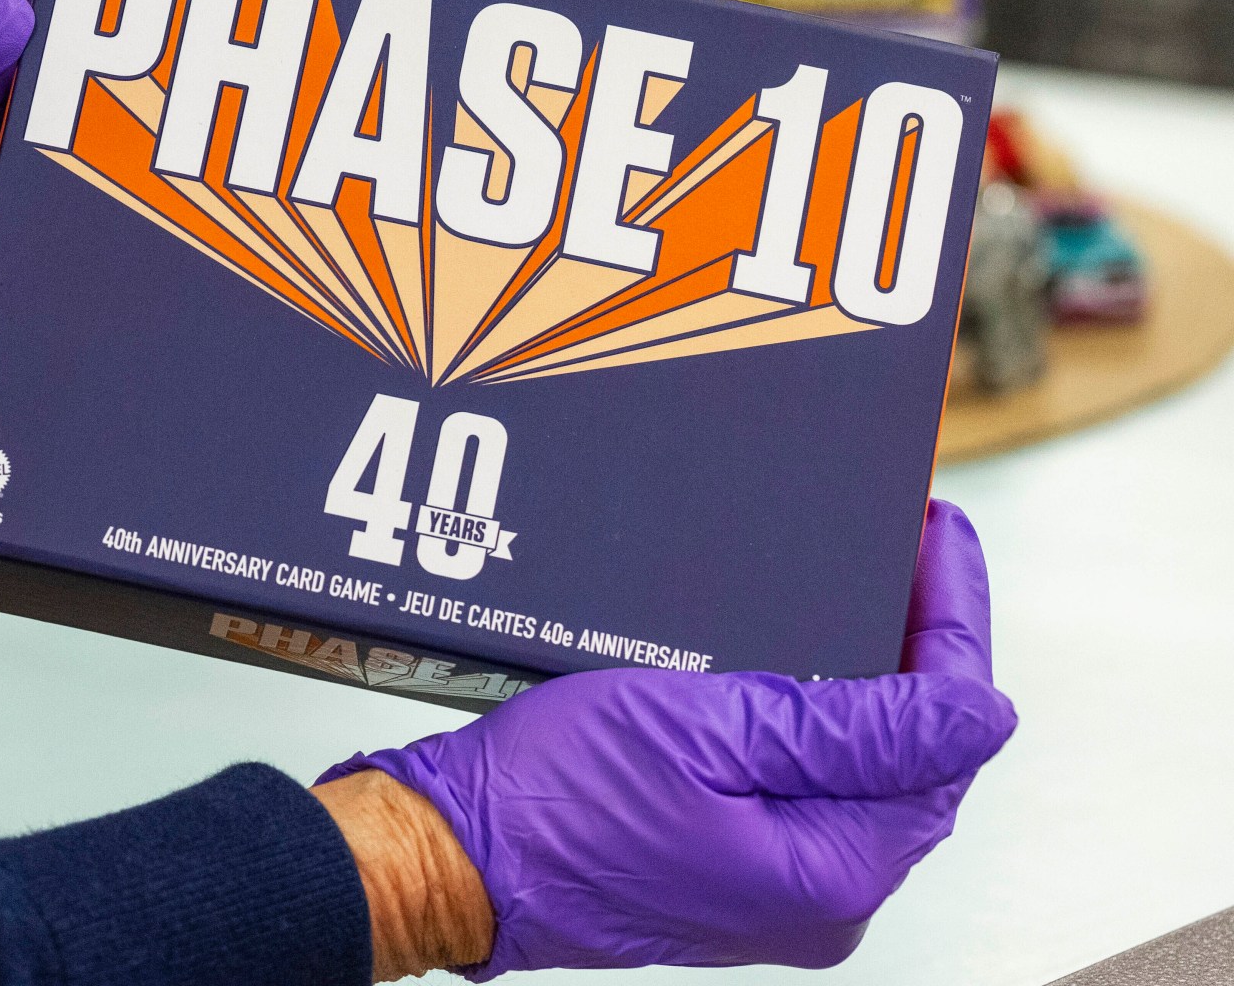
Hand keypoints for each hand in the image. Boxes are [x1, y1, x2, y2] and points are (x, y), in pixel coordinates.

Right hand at [319, 498, 1015, 978]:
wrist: (453, 855)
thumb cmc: (551, 797)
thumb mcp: (706, 727)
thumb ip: (854, 727)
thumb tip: (979, 714)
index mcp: (834, 869)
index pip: (945, 733)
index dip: (954, 624)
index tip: (941, 538)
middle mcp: (823, 895)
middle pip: (914, 756)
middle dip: (918, 647)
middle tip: (906, 547)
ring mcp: (779, 891)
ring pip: (864, 772)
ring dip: (871, 681)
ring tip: (860, 589)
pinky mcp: (736, 874)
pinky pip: (808, 790)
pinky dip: (815, 723)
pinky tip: (795, 667)